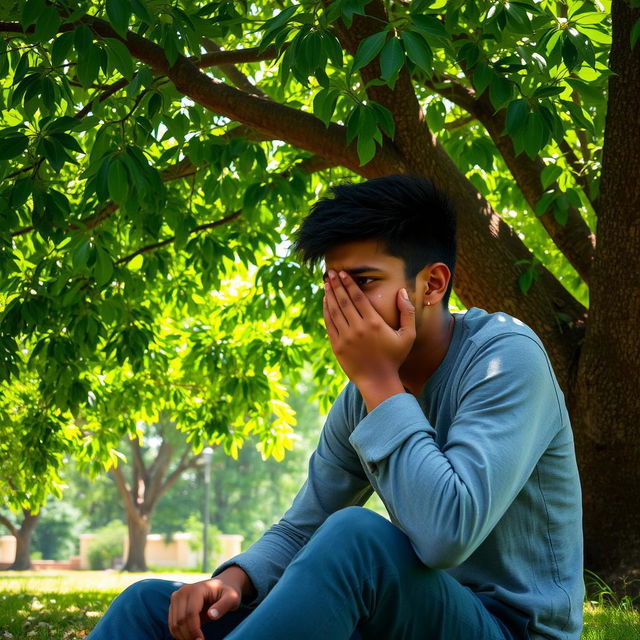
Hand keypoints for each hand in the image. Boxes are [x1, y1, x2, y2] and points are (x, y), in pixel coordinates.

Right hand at [168, 566, 252, 639]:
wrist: (220, 585)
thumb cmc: (227, 593)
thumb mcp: (232, 598)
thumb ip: (223, 606)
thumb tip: (212, 615)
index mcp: (196, 589)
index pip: (190, 614)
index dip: (194, 630)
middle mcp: (183, 591)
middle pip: (180, 620)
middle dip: (189, 635)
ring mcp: (176, 597)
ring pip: (174, 624)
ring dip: (183, 636)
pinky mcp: (174, 604)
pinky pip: (172, 623)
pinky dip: (179, 633)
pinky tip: (190, 637)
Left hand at [323, 270, 414, 408]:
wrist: (378, 381)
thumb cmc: (395, 357)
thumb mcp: (408, 335)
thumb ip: (407, 312)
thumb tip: (402, 291)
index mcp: (374, 323)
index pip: (358, 297)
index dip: (349, 283)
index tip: (343, 273)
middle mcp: (358, 328)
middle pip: (344, 301)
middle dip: (336, 284)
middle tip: (330, 272)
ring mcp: (346, 338)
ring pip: (334, 311)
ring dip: (329, 295)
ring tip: (326, 283)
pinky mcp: (337, 346)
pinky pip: (329, 324)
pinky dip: (326, 311)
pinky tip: (325, 301)